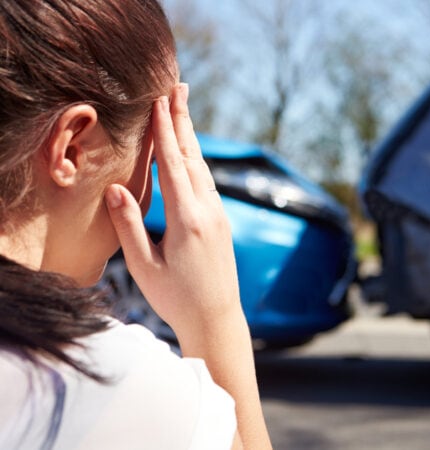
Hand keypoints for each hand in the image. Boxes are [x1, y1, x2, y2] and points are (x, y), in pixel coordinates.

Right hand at [104, 83, 240, 341]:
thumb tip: (115, 187)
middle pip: (193, 158)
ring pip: (203, 169)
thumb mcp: (144, 266)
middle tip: (179, 87)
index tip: (159, 100)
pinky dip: (196, 161)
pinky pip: (208, 183)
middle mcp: (209, 212)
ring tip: (183, 110)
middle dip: (183, 121)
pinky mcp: (222, 223)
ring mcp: (219, 216)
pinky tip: (191, 154)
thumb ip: (129, 225)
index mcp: (187, 220)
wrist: (217, 318)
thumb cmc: (176, 298)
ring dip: (191, 138)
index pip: (173, 165)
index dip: (165, 131)